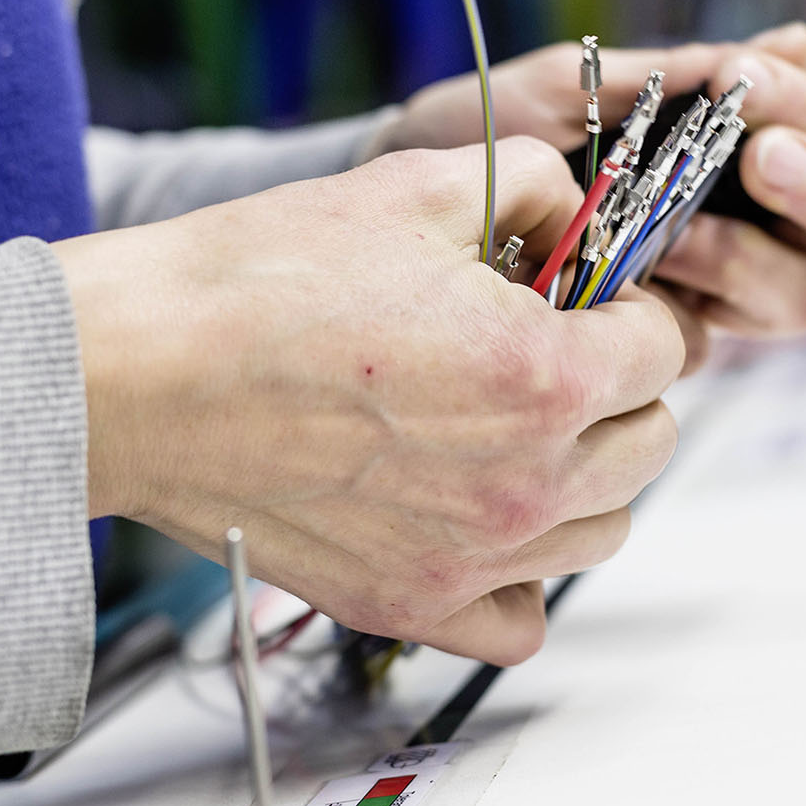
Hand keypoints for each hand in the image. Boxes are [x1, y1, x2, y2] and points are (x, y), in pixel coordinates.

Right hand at [54, 139, 690, 665]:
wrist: (140, 372)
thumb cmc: (260, 283)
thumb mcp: (419, 186)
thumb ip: (536, 186)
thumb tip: (574, 214)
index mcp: (546, 375)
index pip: (665, 347)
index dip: (629, 307)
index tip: (587, 298)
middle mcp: (526, 481)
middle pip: (650, 442)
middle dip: (618, 385)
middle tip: (550, 351)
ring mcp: (472, 555)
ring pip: (603, 529)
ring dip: (584, 473)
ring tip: (513, 428)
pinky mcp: (409, 602)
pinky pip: (523, 620)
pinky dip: (524, 575)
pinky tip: (484, 516)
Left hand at [378, 23, 805, 348]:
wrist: (399, 199)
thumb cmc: (493, 130)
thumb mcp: (581, 88)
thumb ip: (686, 77)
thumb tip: (796, 41)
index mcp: (749, 150)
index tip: (751, 90)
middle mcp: (754, 226)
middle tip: (761, 160)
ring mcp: (714, 291)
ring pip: (799, 297)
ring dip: (747, 260)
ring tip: (676, 235)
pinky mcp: (660, 346)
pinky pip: (710, 344)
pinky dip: (682, 315)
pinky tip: (636, 287)